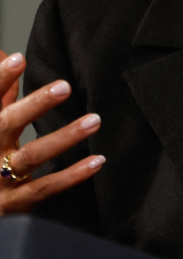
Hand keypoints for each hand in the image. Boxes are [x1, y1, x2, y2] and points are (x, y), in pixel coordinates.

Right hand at [0, 51, 103, 215]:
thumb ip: (0, 96)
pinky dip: (73, 175)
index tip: (18, 58)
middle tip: (64, 86)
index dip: (0, 79)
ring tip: (94, 120)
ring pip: (32, 156)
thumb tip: (7, 56)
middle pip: (7, 124)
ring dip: (64, 137)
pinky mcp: (15, 202)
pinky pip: (46, 187)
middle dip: (35, 105)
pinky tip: (97, 160)